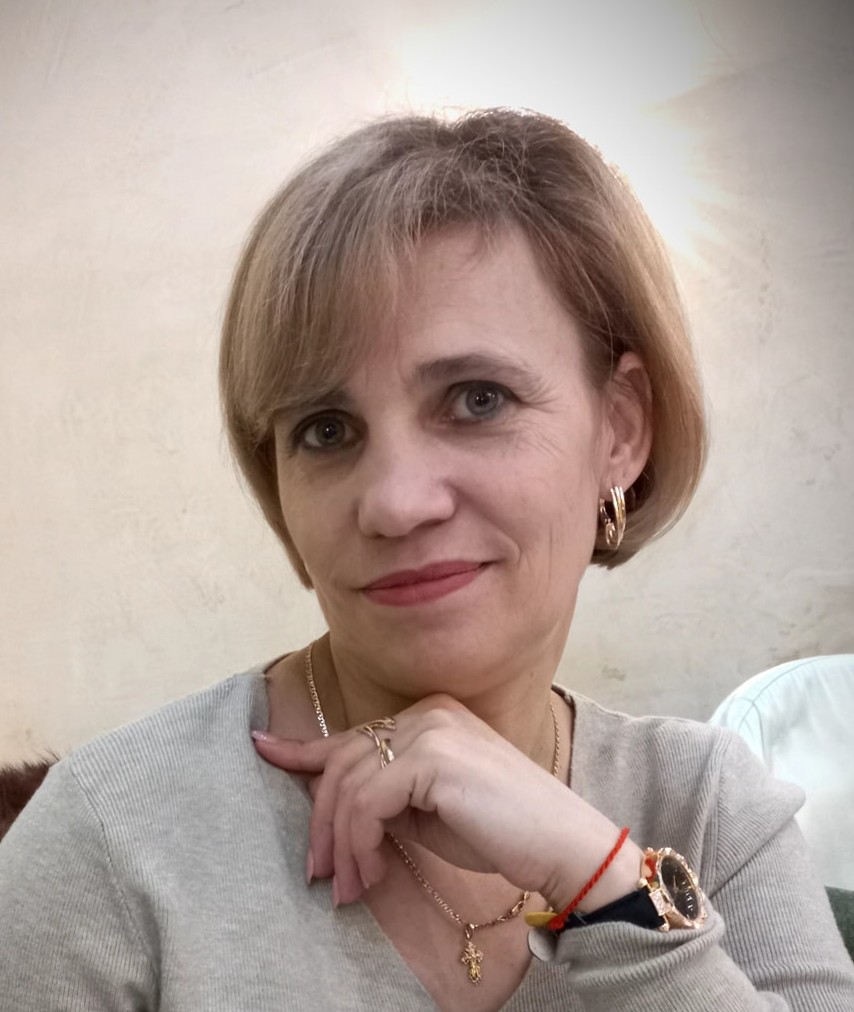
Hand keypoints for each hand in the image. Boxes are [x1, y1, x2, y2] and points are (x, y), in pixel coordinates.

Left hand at [253, 693, 640, 909]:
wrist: (561, 845)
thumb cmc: (501, 832)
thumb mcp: (429, 810)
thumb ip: (389, 795)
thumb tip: (339, 811)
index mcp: (428, 715)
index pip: (352, 733)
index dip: (301, 747)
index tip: (261, 746)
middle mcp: (424, 712)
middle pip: (342, 763)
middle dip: (321, 824)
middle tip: (320, 875)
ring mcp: (428, 729)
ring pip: (348, 787)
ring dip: (341, 846)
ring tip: (349, 888)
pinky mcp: (431, 757)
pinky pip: (367, 804)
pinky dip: (359, 844)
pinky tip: (372, 874)